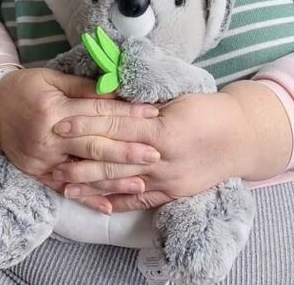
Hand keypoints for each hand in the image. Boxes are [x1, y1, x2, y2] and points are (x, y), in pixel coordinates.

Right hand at [0, 67, 159, 210]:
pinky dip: (86, 198)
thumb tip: (117, 90)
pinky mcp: (37, 173)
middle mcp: (49, 138)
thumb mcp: (54, 78)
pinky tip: (108, 207)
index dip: (127, 113)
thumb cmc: (28, 86)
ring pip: (84, 172)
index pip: (99, 113)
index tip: (152, 115)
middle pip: (94, 145)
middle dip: (127, 151)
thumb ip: (84, 88)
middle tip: (155, 154)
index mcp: (55, 110)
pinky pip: (65, 189)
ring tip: (141, 182)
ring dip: (113, 179)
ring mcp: (43, 159)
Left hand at [48, 91, 247, 212]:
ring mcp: (168, 180)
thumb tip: (113, 91)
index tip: (61, 121)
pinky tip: (96, 203)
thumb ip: (146, 100)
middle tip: (51, 155)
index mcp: (163, 128)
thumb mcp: (179, 96)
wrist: (242, 138)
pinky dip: (116, 202)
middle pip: (112, 157)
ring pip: (121, 183)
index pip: (116, 125)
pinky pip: (140, 201)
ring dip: (90, 184)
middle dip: (79, 156)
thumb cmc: (211, 110)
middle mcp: (163, 158)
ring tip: (63, 183)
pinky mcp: (174, 193)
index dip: (86, 123)